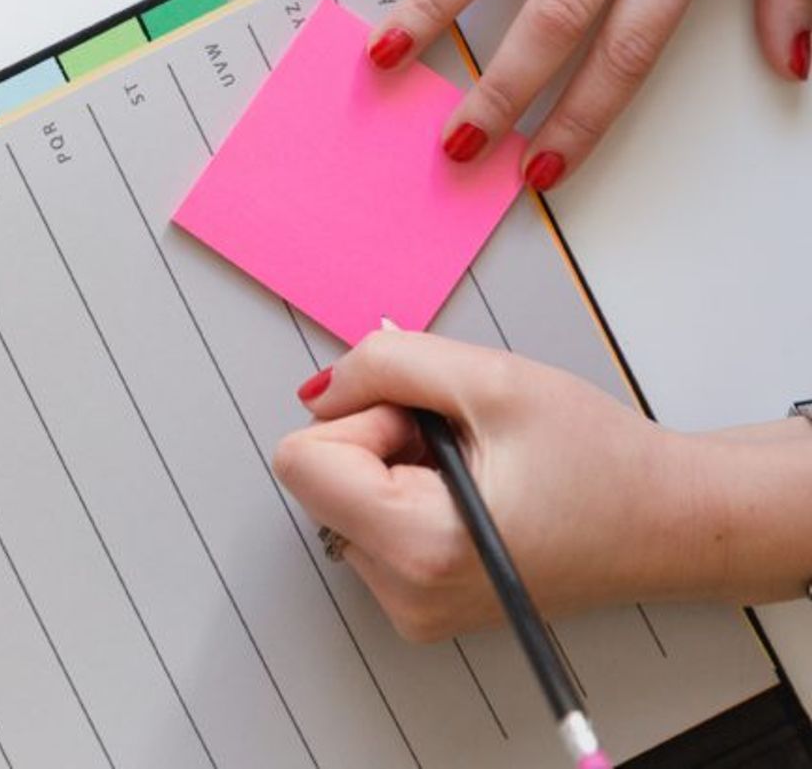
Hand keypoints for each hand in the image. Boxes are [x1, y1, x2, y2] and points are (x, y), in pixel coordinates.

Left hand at [273, 331, 707, 641]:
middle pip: (317, 479)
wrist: (671, 523)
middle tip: (464, 445)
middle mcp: (405, 594)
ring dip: (396, 466)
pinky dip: (408, 494)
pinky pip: (368, 524)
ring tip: (479, 472)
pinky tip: (475, 496)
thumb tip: (319, 388)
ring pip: (341, 498)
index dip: (361, 419)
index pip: (301, 461)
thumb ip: (385, 365)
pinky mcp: (418, 603)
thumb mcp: (491, 379)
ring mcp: (410, 607)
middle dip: (379, 440)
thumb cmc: (601, 460)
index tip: (429, 423)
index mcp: (420, 547)